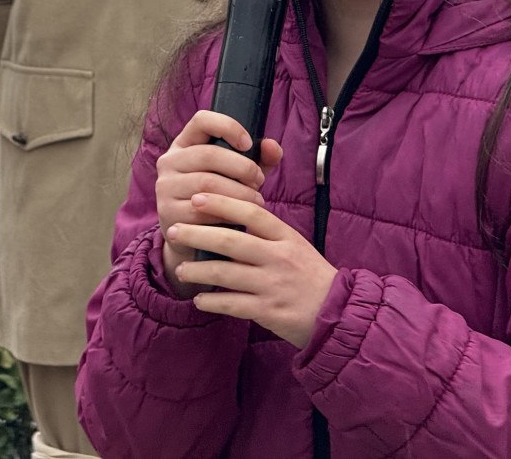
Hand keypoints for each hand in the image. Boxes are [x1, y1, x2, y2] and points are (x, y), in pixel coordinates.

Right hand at [156, 110, 282, 291]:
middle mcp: (170, 161)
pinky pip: (201, 210)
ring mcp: (165, 187)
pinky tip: (239, 217)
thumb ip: (260, 158)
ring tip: (256, 200)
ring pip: (208, 183)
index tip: (248, 143)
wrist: (192, 236)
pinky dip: (226, 213)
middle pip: (209, 154)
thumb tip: (272, 145)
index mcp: (186, 143)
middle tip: (259, 181)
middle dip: (243, 168)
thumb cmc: (221, 196)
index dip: (228, 127)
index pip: (202, 120)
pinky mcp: (167, 212)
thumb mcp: (240, 174)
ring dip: (239, 192)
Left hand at [167, 192, 337, 348]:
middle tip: (173, 230)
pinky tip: (198, 299)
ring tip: (180, 269)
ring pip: (226, 274)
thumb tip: (232, 215)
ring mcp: (273, 285)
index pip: (251, 212)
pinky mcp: (269, 311)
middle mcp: (278, 257)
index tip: (197, 197)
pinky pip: (232, 304)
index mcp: (286, 237)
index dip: (222, 203)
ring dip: (198, 270)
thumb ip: (267, 232)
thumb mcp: (295, 246)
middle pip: (231, 241)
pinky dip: (211, 302)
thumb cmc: (310, 275)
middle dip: (197, 234)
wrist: (336, 312)